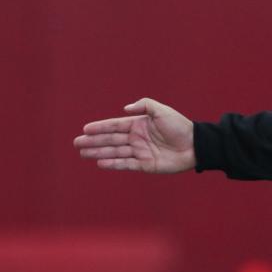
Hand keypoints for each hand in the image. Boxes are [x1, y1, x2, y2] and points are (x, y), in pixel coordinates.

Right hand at [73, 97, 195, 172]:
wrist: (195, 145)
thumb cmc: (179, 126)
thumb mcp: (162, 111)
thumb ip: (144, 105)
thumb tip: (125, 109)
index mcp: (139, 124)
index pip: (115, 125)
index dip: (100, 127)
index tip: (85, 129)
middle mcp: (136, 138)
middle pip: (111, 140)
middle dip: (94, 141)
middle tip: (77, 143)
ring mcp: (139, 152)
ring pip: (115, 152)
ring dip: (99, 153)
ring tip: (83, 153)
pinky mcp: (145, 165)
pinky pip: (125, 164)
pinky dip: (113, 164)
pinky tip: (100, 163)